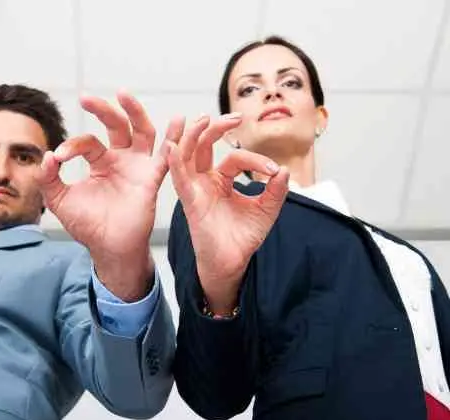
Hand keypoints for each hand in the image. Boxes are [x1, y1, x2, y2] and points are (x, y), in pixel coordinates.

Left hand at [37, 91, 184, 299]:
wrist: (108, 249)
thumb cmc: (87, 226)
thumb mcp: (59, 200)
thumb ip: (48, 179)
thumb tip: (46, 156)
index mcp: (101, 161)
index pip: (88, 142)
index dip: (72, 146)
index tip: (59, 157)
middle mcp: (121, 159)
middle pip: (117, 125)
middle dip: (103, 110)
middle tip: (85, 98)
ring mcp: (138, 167)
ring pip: (142, 131)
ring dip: (135, 112)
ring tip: (124, 94)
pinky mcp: (151, 180)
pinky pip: (166, 157)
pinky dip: (174, 140)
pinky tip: (179, 121)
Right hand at [167, 113, 288, 312]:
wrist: (233, 263)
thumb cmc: (243, 238)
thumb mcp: (266, 210)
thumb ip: (275, 191)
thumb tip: (284, 170)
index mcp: (221, 181)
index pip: (235, 158)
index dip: (256, 160)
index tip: (275, 172)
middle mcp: (205, 182)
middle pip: (203, 146)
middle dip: (216, 128)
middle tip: (235, 117)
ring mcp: (195, 190)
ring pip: (187, 155)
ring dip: (192, 136)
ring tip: (202, 119)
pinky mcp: (190, 202)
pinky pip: (179, 179)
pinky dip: (175, 162)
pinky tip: (174, 147)